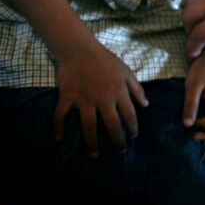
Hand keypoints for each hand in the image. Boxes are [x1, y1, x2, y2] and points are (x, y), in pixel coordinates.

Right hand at [53, 42, 147, 158]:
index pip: (129, 115)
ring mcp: (84, 99)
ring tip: (95, 156)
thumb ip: (137, 89)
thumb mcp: (126, 71)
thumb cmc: (105, 59)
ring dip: (92, 143)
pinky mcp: (67, 97)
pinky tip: (60, 138)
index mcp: (119, 92)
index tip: (133, 136)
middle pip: (112, 125)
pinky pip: (61, 115)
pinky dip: (58, 127)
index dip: (133, 128)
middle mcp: (103, 98)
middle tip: (120, 151)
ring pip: (89, 126)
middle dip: (117, 141)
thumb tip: (146, 105)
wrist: (80, 49)